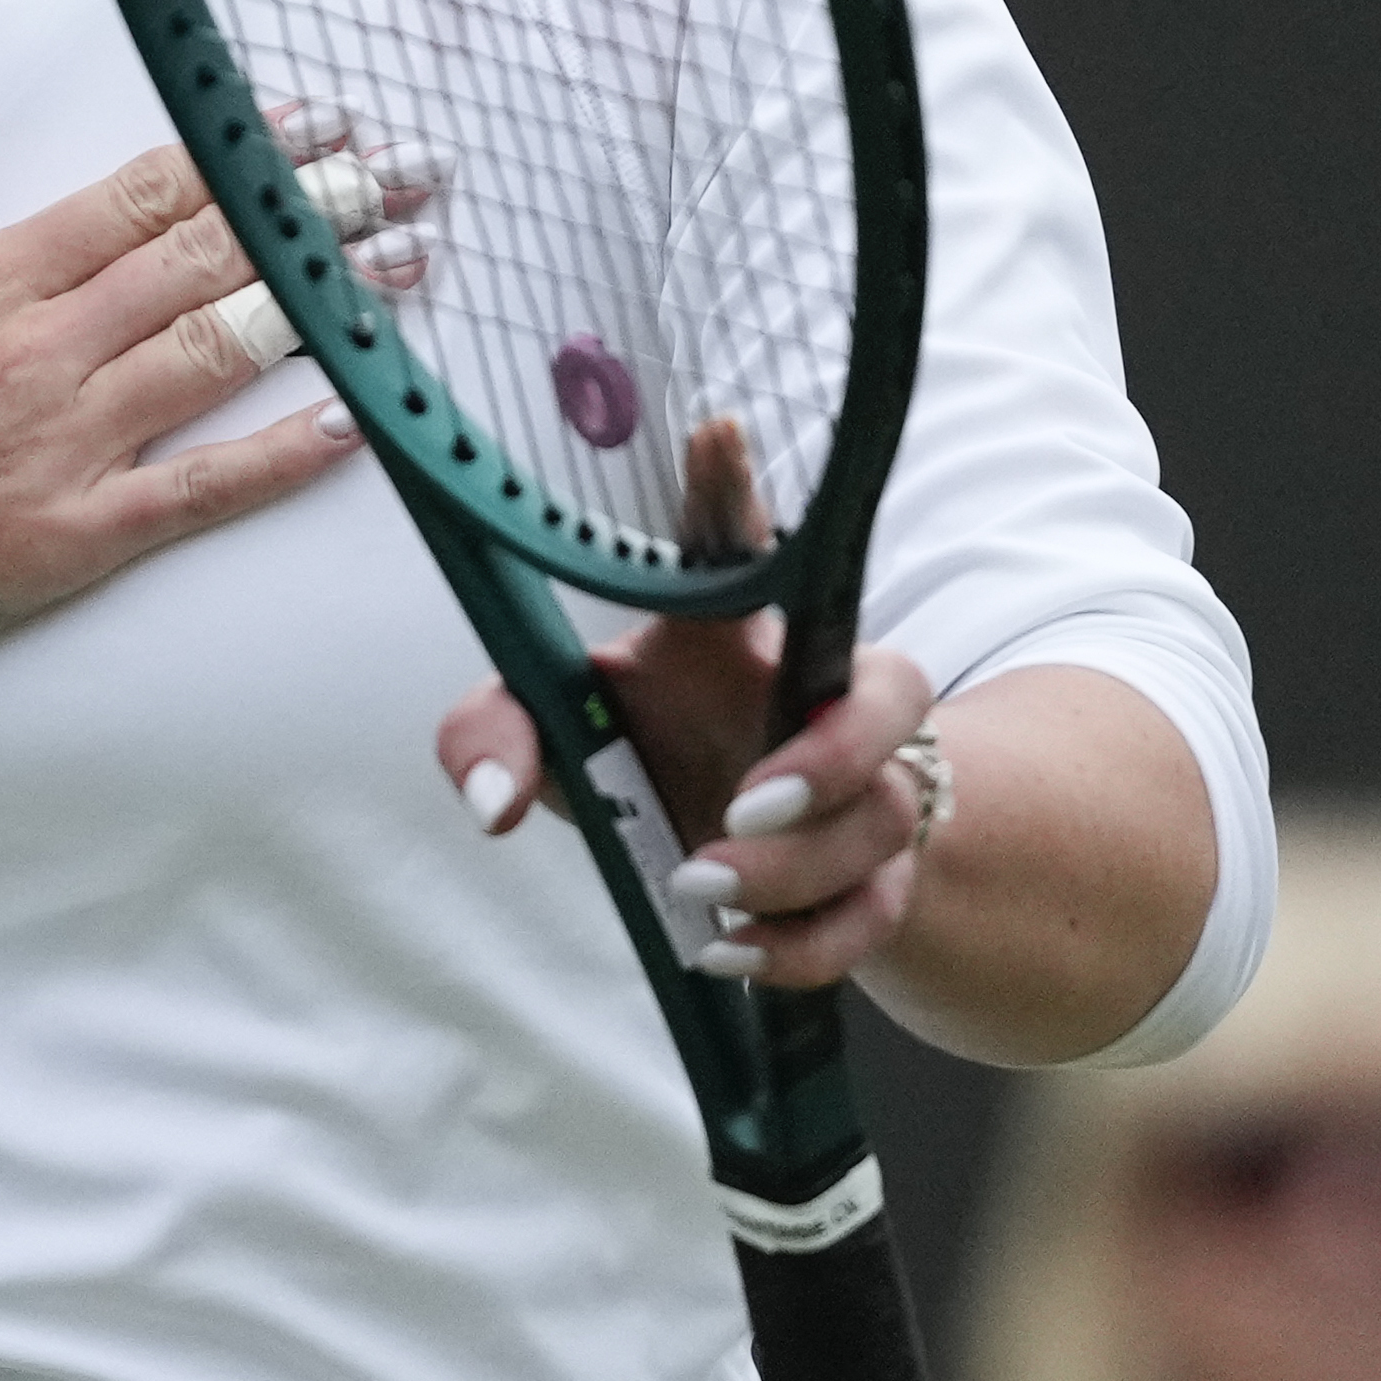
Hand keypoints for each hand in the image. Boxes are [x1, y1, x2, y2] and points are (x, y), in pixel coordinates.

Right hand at [0, 41, 382, 686]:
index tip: (313, 119)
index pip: (139, 195)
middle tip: (410, 170)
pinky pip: (199, 489)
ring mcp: (62, 444)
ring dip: (324, 305)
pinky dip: (283, 456)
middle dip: (316, 209)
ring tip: (412, 263)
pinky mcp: (69, 536)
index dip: (236, 151)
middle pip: (206, 258)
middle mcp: (40, 350)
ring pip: (219, 353)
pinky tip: (360, 419)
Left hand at [433, 423, 942, 989]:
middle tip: (742, 801)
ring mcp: (863, 790)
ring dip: (793, 868)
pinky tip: (725, 949)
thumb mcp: (554, 736)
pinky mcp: (876, 879)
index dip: (732, 489)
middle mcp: (814, 696)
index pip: (740, 544)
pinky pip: (874, 913)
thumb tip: (490, 802)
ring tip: (698, 886)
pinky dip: (801, 943)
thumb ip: (490, 738)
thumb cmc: (639, 757)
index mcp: (729, 632)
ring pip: (883, 817)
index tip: (715, 431)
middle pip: (891, 689)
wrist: (724, 861)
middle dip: (835, 753)